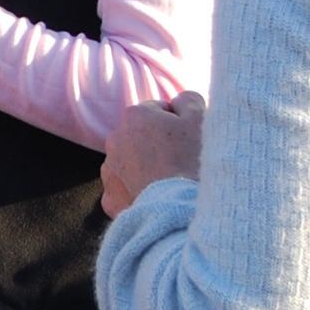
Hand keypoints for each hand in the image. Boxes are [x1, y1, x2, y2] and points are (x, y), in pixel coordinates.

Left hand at [101, 94, 204, 218]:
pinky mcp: (110, 198)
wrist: (179, 209)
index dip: (178, 124)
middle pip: (143, 137)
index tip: (189, 140)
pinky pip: (126, 190)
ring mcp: (109, 171)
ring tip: (170, 182)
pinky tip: (158, 198)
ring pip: (132, 164)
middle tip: (182, 161)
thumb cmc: (192, 160)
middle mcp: (114, 140)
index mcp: (134, 116)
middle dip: (160, 146)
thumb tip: (180, 101)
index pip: (159, 111)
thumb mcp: (200, 119)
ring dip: (147, 169)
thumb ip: (188, 100)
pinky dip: (139, 193)